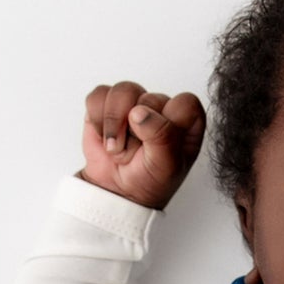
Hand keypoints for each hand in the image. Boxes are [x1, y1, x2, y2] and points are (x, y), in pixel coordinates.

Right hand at [80, 82, 206, 210]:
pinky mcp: (107, 104)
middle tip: (136, 154)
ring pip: (123, 91)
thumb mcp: (166, 167)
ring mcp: (134, 103)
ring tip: (116, 148)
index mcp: (184, 123)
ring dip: (115, 124)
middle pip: (149, 98)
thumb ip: (163, 137)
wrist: (116, 192)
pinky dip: (97, 120)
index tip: (159, 144)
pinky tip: (104, 137)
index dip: (169, 122)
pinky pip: (99, 95)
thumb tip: (139, 113)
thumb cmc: (148, 181)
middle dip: (136, 131)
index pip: (186, 103)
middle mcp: (161, 109)